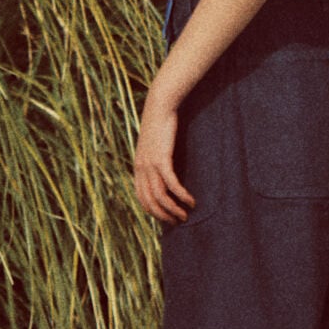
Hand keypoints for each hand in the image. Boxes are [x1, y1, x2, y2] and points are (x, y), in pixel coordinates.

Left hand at [133, 83, 195, 223]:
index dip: (153, 212)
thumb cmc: (160, 125)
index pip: (141, 198)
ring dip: (173, 209)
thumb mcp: (153, 145)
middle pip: (150, 202)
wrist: (159, 106)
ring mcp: (149, 165)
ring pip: (160, 197)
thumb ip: (155, 159)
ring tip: (186, 215)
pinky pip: (171, 184)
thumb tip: (163, 172)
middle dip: (164, 215)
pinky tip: (191, 200)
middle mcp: (141, 169)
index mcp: (137, 167)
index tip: (166, 218)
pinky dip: (181, 195)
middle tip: (178, 221)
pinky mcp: (161, 159)